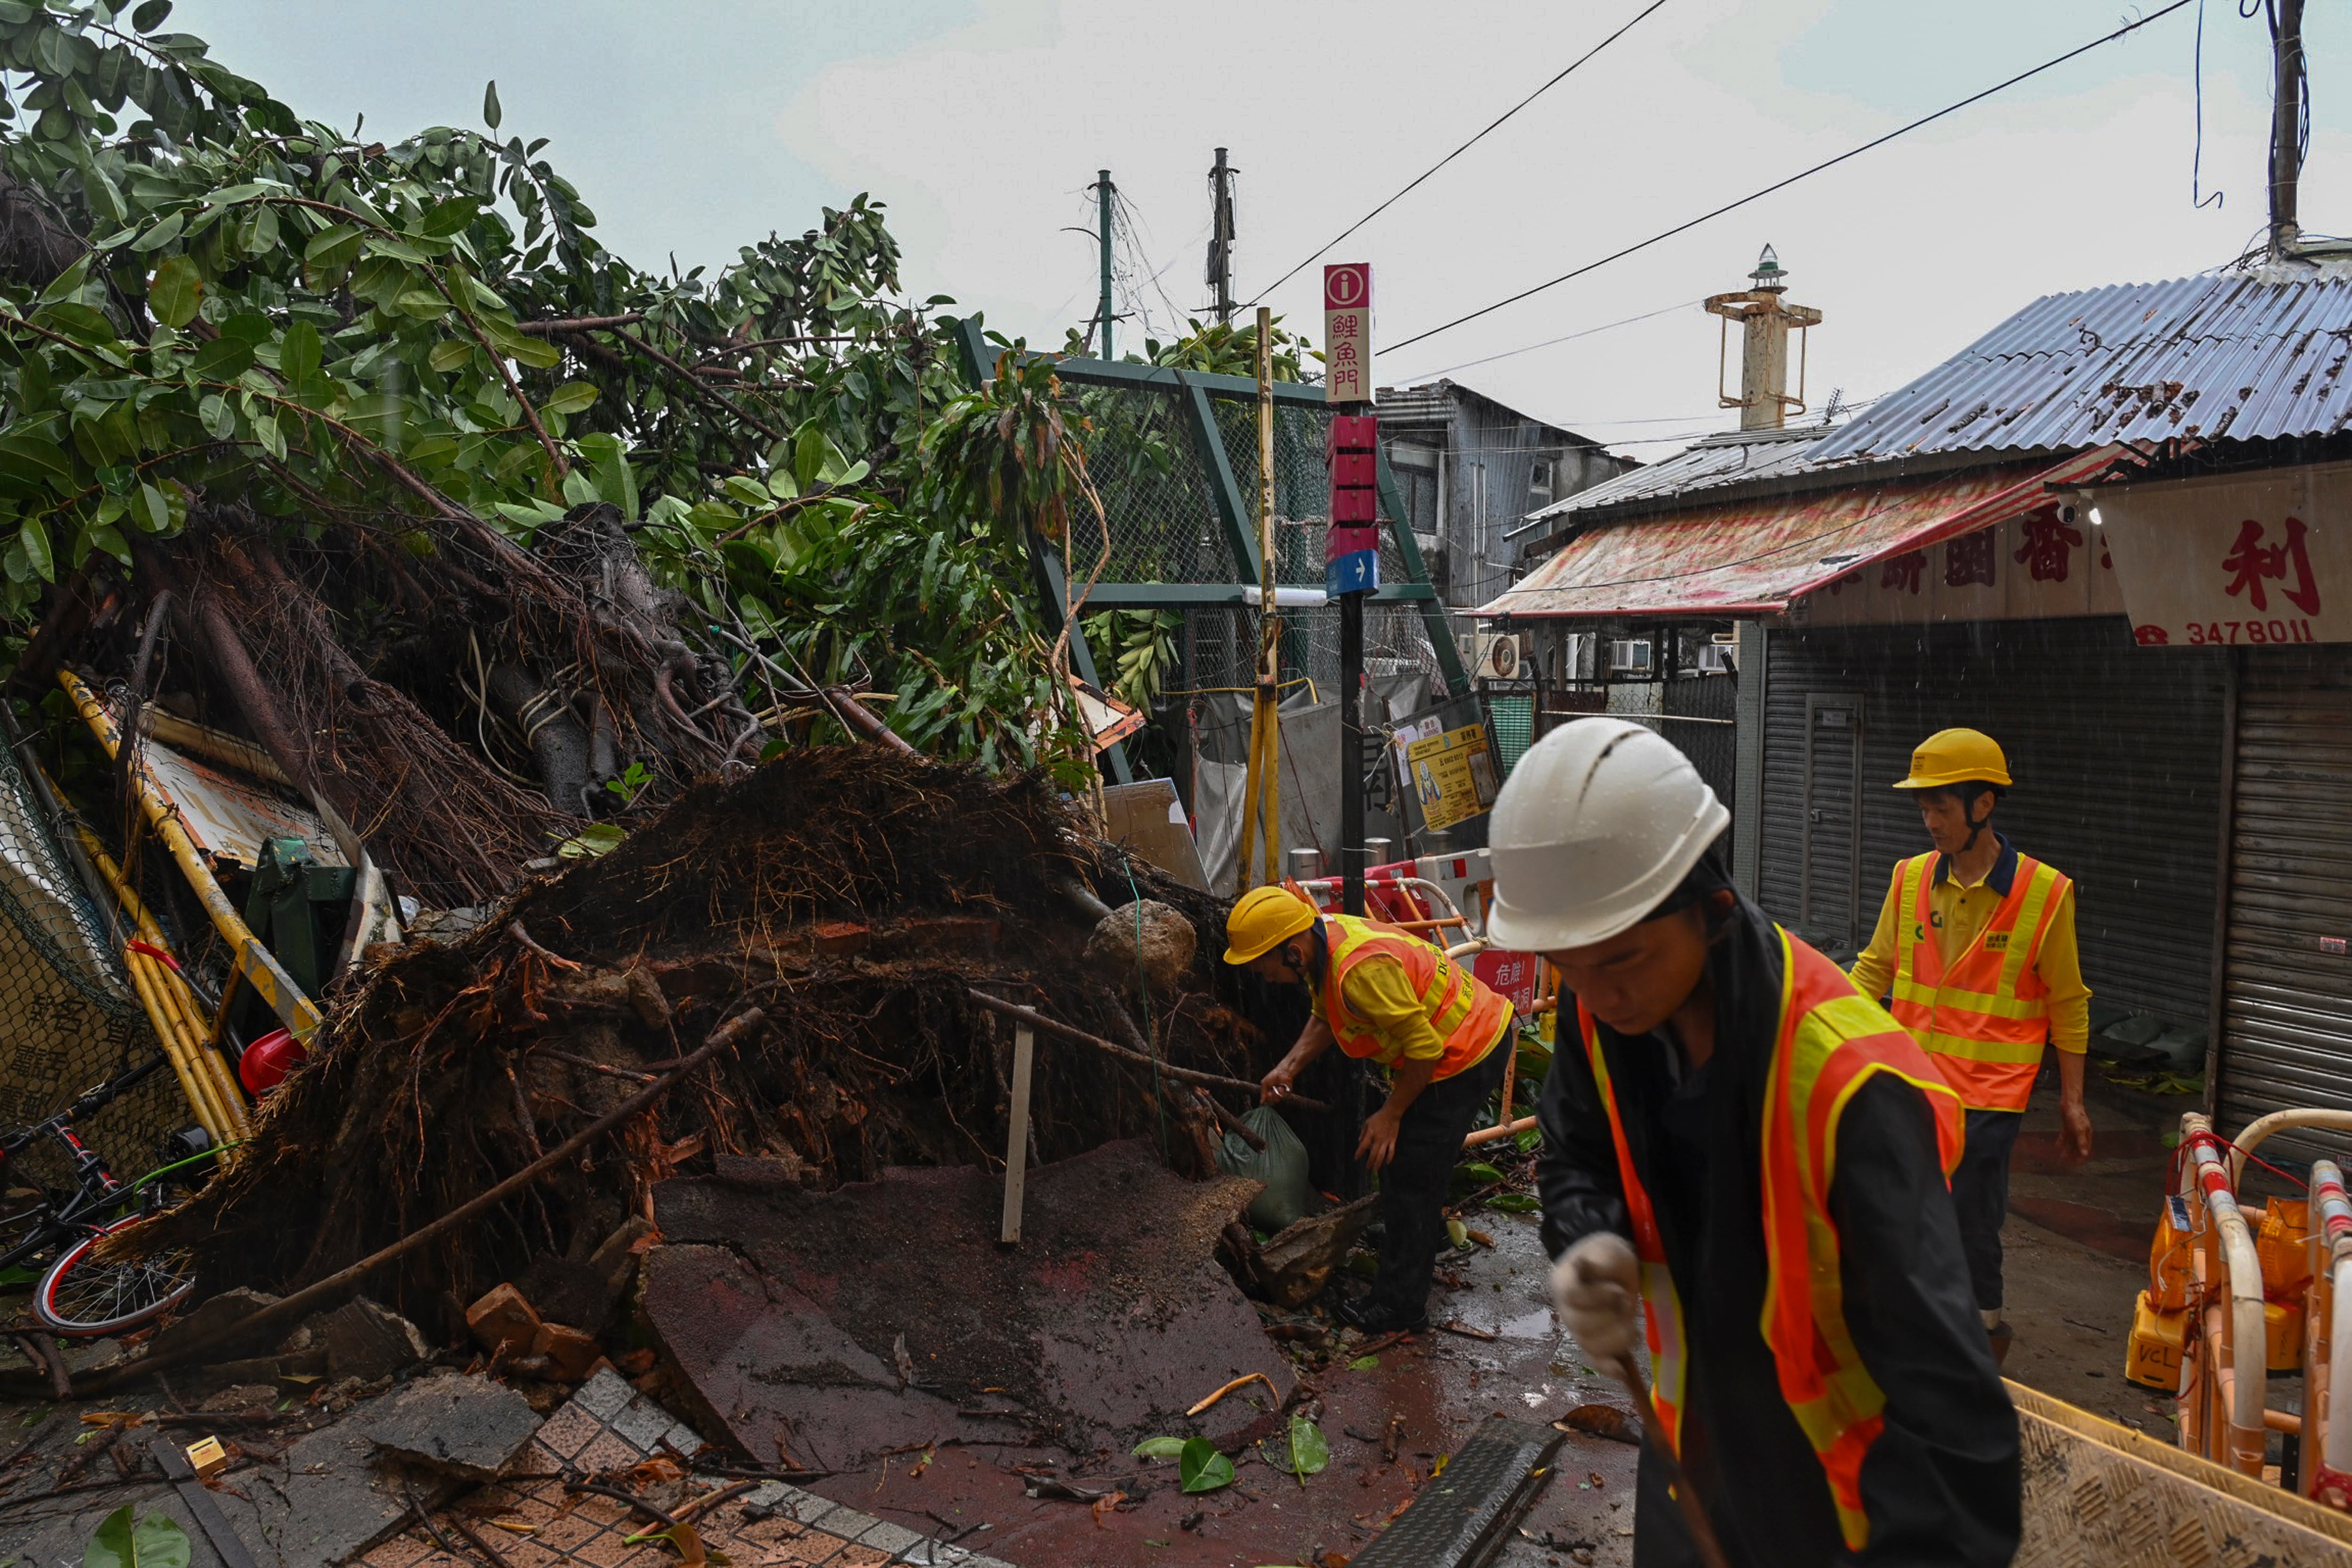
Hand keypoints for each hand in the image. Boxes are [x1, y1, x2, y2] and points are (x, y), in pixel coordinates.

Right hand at [1259, 1062, 1298, 1104]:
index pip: (1267, 1101)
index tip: (1266, 1095)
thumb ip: (1263, 1093)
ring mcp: (1281, 1095)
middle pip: (1271, 1102)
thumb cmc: (1273, 1076)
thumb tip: (1261, 1102)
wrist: (1282, 1072)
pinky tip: (1280, 1087)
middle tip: (1270, 1092)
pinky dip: (1281, 1092)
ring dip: (1275, 1094)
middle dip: (1270, 1097)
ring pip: (1277, 1100)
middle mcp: (1275, 1095)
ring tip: (1276, 1087)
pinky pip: (1283, 1097)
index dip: (1266, 1099)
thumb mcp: (1264, 1083)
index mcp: (1269, 1093)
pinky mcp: (1287, 1094)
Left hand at [1355, 1107, 1402, 1170]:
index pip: (1363, 1146)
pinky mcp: (1393, 1141)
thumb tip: (1360, 1141)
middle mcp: (1378, 1139)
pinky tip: (1387, 1163)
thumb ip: (1363, 1133)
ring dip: (1378, 1163)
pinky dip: (1389, 1158)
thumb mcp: (1367, 1122)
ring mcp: (1386, 1141)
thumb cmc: (1377, 1117)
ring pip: (1382, 1155)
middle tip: (1367, 1168)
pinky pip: (1391, 1151)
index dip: (1359, 1153)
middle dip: (1369, 1162)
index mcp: (1371, 1134)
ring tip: (1375, 1169)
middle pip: (1373, 1154)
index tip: (1356, 1158)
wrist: (1391, 1113)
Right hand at [1551, 1231, 1639, 1363]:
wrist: (1608, 1266)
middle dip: (1610, 1320)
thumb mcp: (1608, 1249)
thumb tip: (1590, 1267)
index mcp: (1564, 1281)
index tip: (1619, 1291)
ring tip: (1632, 1328)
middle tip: (1627, 1305)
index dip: (1597, 1297)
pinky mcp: (1591, 1342)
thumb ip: (1602, 1260)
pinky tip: (1622, 1372)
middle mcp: (1565, 1308)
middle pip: (1580, 1325)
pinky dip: (1607, 1367)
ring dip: (1616, 1341)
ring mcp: (1576, 1328)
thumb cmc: (1607, 1257)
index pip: (1572, 1295)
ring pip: (1589, 1345)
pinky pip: (1594, 1360)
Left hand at [2060, 1098, 2093, 1162]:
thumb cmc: (2076, 1115)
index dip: (2081, 1158)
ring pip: (2070, 1144)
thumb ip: (2082, 1141)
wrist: (2070, 1103)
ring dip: (2066, 1151)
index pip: (2085, 1150)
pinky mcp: (2067, 1127)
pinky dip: (2061, 1143)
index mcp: (2087, 1136)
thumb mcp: (2079, 1129)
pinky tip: (2057, 1148)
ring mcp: (2074, 1131)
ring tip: (2061, 1158)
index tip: (2075, 1165)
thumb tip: (2084, 1154)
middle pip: (2077, 1148)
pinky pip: (2064, 1138)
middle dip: (2073, 1156)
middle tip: (2066, 1163)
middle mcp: (2081, 1134)